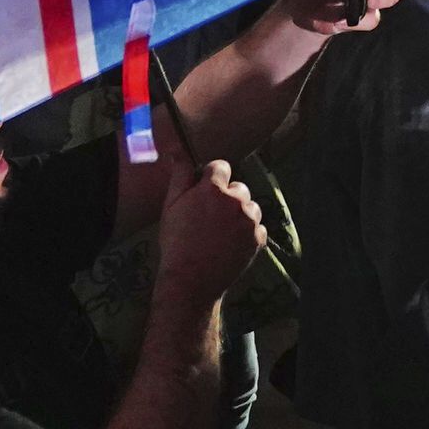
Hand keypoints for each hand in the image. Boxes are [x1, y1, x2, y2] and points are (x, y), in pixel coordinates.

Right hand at [157, 159, 266, 309]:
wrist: (190, 280)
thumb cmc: (176, 242)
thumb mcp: (171, 205)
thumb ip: (180, 174)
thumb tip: (180, 148)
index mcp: (214, 188)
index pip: (221, 167)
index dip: (210, 178)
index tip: (202, 192)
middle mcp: (237, 199)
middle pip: (237, 187)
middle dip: (226, 196)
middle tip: (208, 217)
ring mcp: (250, 219)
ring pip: (249, 206)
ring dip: (238, 214)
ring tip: (219, 232)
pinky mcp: (258, 237)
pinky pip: (256, 226)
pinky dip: (246, 232)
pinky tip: (228, 243)